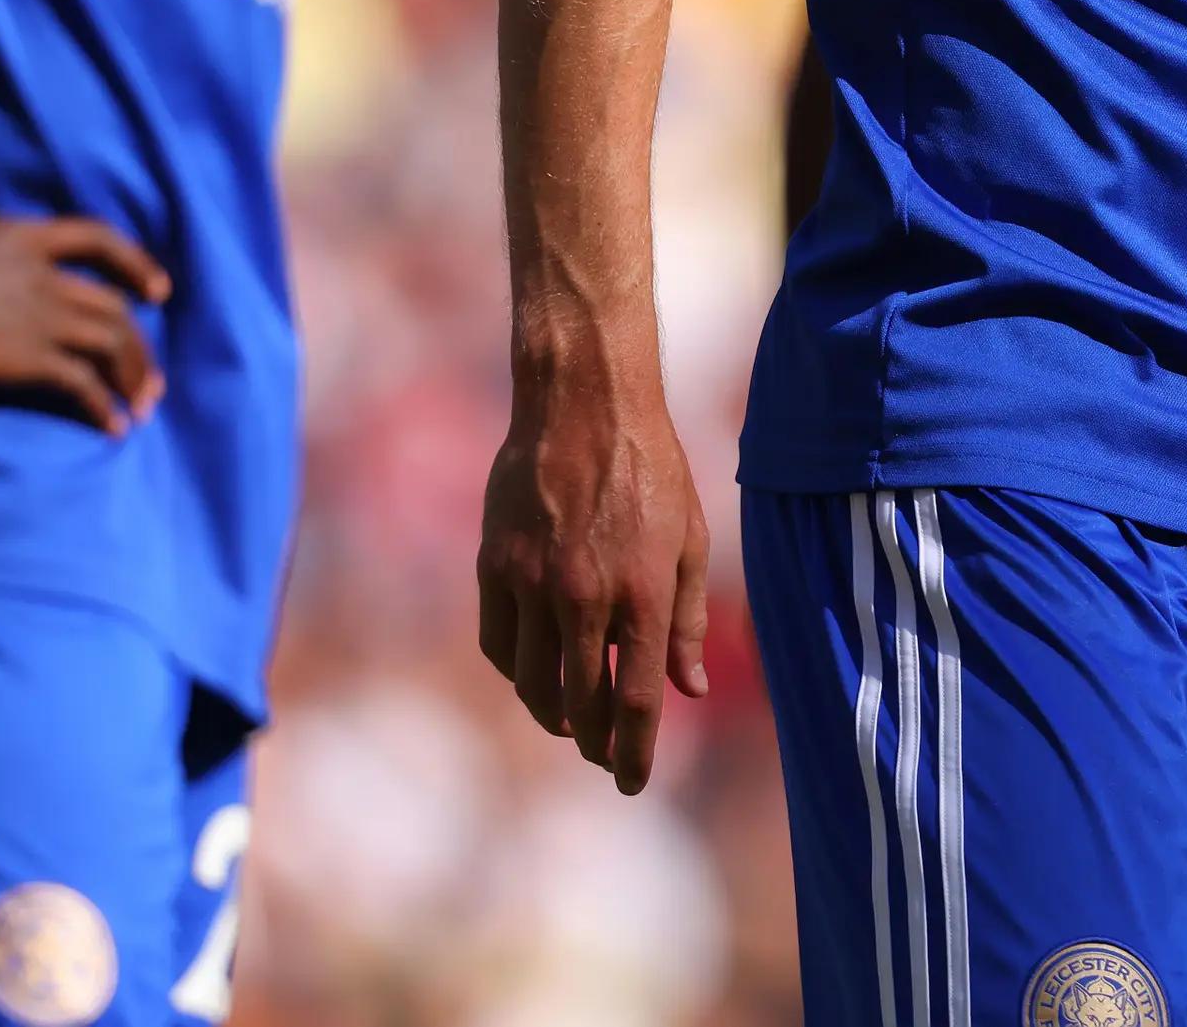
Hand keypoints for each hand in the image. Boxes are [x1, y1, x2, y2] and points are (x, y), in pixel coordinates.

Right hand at [0, 180, 170, 434]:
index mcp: (26, 237)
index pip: (99, 241)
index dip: (135, 264)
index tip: (158, 290)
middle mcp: (48, 277)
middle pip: (114, 308)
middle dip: (139, 346)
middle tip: (150, 379)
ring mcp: (44, 318)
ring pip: (112, 344)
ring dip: (133, 377)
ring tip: (142, 407)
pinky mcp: (30, 358)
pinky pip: (83, 385)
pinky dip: (103, 407)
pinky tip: (113, 428)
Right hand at [477, 369, 711, 794]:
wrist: (585, 404)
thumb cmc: (651, 468)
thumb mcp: (690, 540)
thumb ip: (686, 620)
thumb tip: (692, 688)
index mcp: (643, 594)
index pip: (639, 703)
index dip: (635, 754)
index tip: (632, 782)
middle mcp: (585, 599)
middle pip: (581, 705)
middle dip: (595, 744)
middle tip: (604, 756)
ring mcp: (533, 585)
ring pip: (533, 684)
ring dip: (554, 715)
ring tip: (572, 721)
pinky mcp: (494, 567)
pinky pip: (499, 645)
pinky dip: (518, 670)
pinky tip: (536, 671)